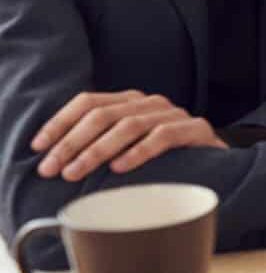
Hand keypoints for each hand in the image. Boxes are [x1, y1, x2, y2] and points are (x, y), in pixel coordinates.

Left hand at [31, 91, 225, 180]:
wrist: (218, 164)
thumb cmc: (166, 160)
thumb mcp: (128, 148)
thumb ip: (100, 144)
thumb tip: (56, 160)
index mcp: (130, 101)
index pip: (88, 101)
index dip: (59, 122)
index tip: (39, 147)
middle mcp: (150, 102)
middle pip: (103, 114)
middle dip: (72, 142)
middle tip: (54, 168)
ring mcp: (174, 114)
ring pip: (129, 125)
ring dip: (98, 150)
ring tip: (78, 171)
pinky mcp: (196, 129)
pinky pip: (164, 137)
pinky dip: (139, 152)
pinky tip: (121, 167)